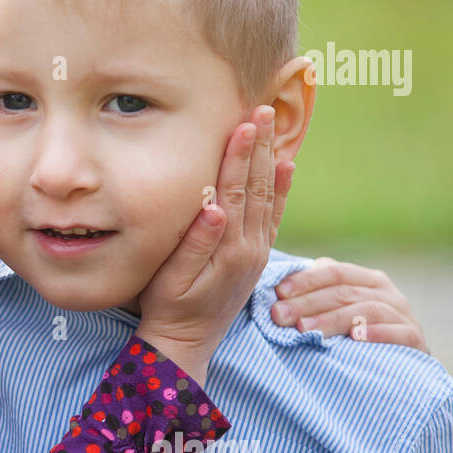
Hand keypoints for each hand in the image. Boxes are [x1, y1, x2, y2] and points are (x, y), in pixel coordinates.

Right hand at [136, 106, 291, 385]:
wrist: (186, 342)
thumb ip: (195, 244)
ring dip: (271, 159)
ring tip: (273, 126)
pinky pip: (274, 215)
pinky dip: (281, 188)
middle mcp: (250, 248)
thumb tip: (213, 207)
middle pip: (258, 187)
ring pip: (269, 196)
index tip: (245, 123)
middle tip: (263, 110)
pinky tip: (286, 167)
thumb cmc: (167, 308)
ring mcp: (256, 252)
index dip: (240, 155)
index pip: (236, 190)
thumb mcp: (171, 280)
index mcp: (228, 248)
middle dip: (260, 147)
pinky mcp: (256, 257)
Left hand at [272, 258, 427, 351]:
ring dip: (333, 319)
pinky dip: (377, 333)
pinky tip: (356, 338)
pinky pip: (398, 333)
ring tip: (305, 329)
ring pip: (366, 310)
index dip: (305, 280)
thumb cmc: (356, 335)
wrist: (404, 368)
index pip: (333, 271)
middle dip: (307, 303)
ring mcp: (403, 314)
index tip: (278, 292)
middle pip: (344, 291)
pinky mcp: (415, 339)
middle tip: (279, 315)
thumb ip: (316, 296)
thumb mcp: (337, 311)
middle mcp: (386, 292)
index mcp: (365, 279)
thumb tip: (275, 290)